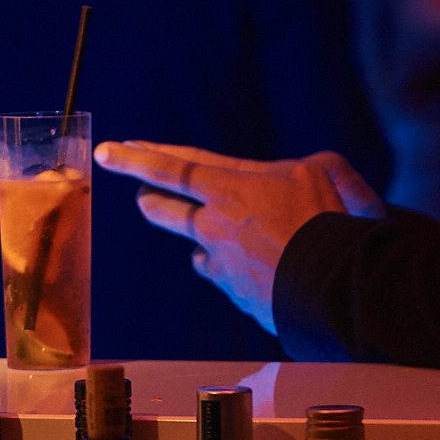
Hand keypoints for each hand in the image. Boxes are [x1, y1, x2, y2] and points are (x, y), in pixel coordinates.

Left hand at [94, 142, 385, 334]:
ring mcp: (219, 257)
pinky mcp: (231, 288)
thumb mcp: (322, 171)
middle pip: (161, 206)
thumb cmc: (327, 220)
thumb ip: (303, 167)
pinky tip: (236, 263)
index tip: (109, 151)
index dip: (137, 158)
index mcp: (229, 185)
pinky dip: (223, 265)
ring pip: (188, 242)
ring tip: (200, 231)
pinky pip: (217, 271)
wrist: (330, 283)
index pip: (171, 165)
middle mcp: (214, 220)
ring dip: (192, 234)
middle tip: (142, 194)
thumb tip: (313, 170)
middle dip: (148, 197)